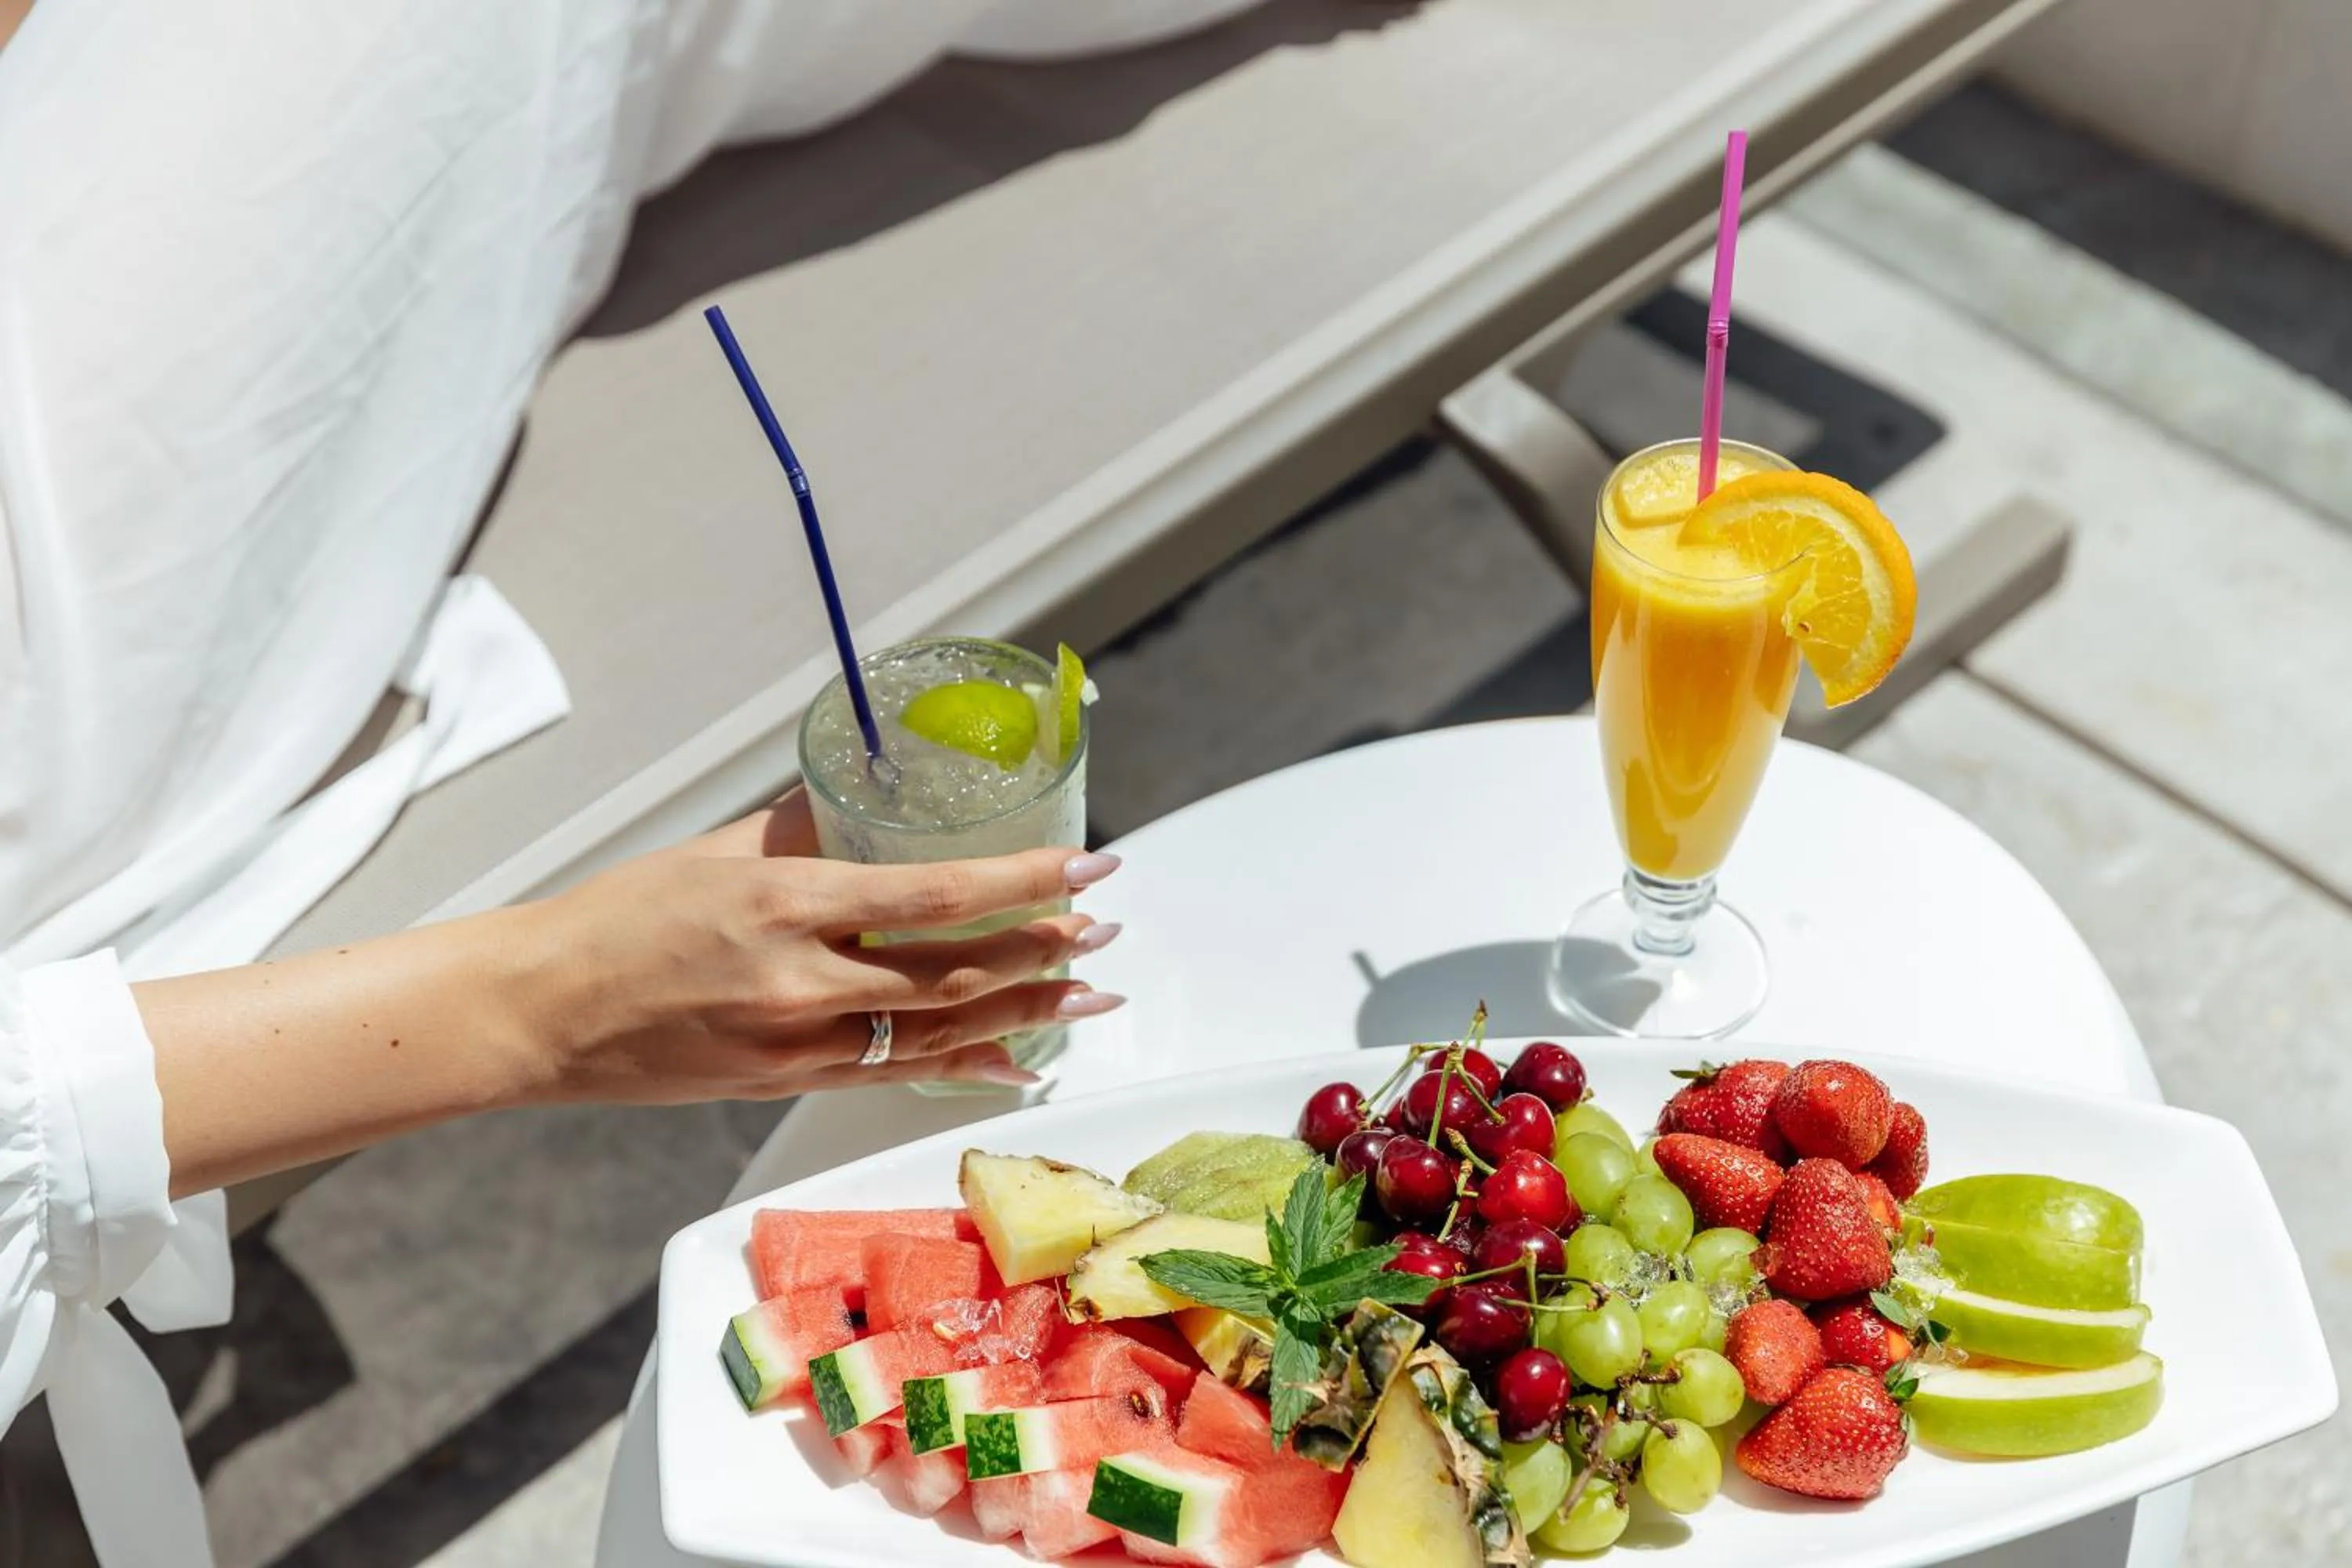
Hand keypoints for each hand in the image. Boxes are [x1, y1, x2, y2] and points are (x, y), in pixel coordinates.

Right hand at [518, 790, 1123, 1100]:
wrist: (541, 1013)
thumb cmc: (619, 917)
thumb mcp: (718, 850)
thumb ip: (808, 828)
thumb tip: (877, 799)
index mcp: (786, 904)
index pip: (936, 894)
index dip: (1025, 882)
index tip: (1090, 866)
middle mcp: (801, 982)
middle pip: (955, 972)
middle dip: (1045, 952)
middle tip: (1106, 933)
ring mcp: (796, 1045)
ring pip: (938, 1032)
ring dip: (1025, 1012)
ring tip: (1092, 995)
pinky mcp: (783, 1084)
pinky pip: (894, 1073)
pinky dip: (965, 1065)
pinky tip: (1019, 1060)